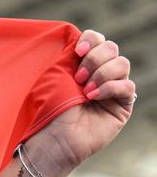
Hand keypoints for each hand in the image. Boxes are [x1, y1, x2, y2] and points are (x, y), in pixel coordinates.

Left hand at [30, 29, 135, 176]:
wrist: (53, 138)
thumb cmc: (49, 109)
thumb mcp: (55, 76)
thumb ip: (70, 55)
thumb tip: (80, 38)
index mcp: (83, 65)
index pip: (98, 40)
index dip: (91, 40)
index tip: (77, 51)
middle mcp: (100, 74)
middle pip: (112, 48)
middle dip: (94, 59)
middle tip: (77, 77)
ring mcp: (113, 89)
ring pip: (122, 63)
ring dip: (101, 74)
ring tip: (84, 91)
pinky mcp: (122, 106)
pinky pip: (127, 86)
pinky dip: (110, 88)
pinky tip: (93, 97)